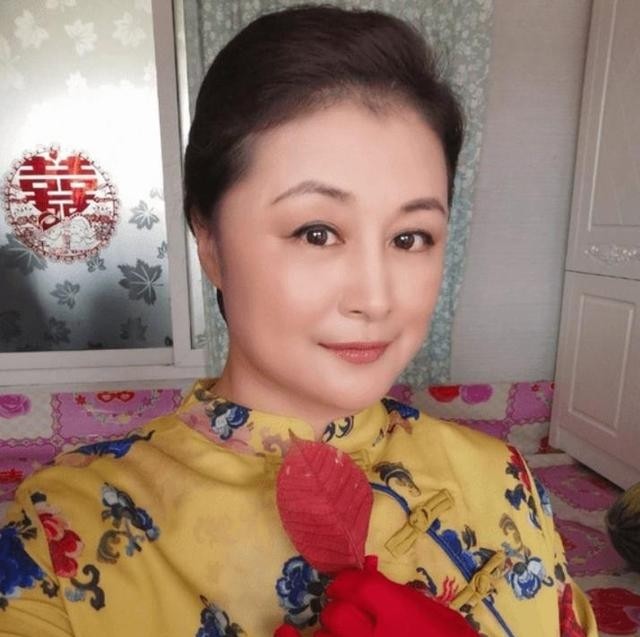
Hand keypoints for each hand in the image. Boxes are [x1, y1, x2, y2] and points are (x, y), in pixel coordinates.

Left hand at [314, 556, 477, 636]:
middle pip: (337, 615)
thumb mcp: (434, 614)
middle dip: (337, 610)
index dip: (346, 582)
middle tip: (342, 612)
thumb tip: (367, 575)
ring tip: (317, 634)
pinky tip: (287, 635)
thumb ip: (399, 597)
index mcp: (400, 613)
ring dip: (325, 635)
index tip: (343, 585)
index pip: (359, 586)